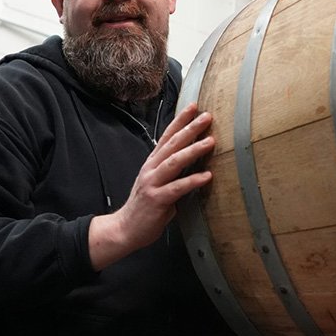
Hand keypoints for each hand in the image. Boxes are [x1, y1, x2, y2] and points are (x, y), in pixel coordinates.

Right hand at [88, 102, 213, 269]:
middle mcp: (151, 169)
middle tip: (207, 116)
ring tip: (211, 142)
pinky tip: (207, 176)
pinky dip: (192, 180)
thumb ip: (172, 173)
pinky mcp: (156, 200)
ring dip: (193, 150)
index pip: (167, 136)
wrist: (124, 229)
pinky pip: (177, 188)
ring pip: (174, 162)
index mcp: (152, 163)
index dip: (180, 120)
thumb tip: (194, 164)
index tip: (194, 106)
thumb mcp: (158, 184)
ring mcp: (152, 183)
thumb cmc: (145, 208)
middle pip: (172, 144)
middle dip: (190, 128)